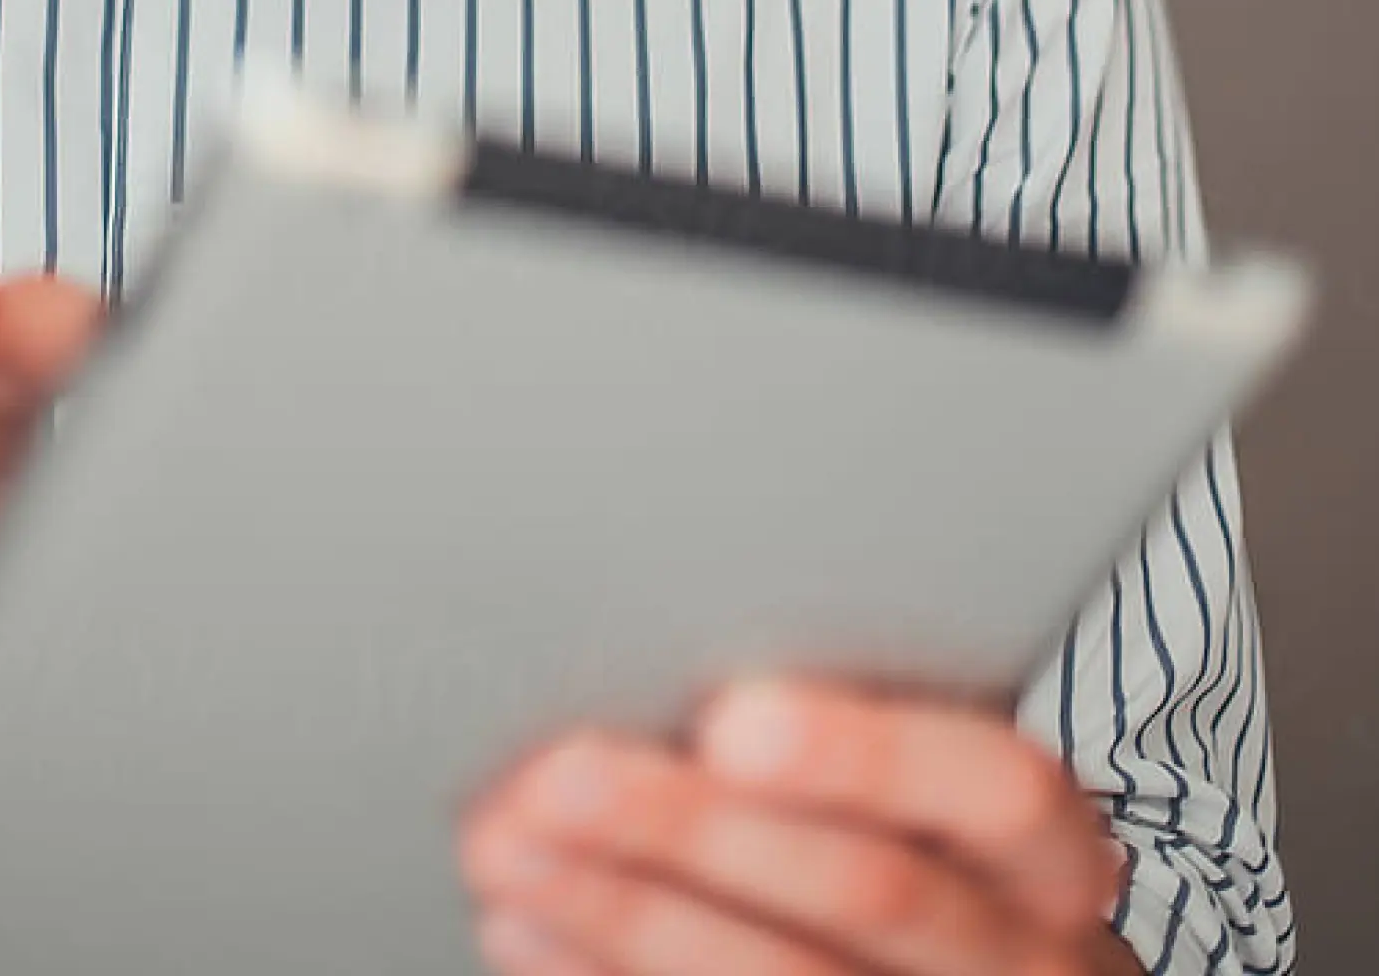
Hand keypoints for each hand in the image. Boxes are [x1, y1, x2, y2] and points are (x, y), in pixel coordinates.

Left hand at [457, 678, 1136, 975]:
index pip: (996, 791)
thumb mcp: (937, 772)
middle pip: (871, 894)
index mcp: (1049, 854)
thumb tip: (676, 612)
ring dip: (620, 913)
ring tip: (504, 845)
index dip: (867, 756)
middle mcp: (1019, 959)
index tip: (731, 717)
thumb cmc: (932, 840)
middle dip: (696, 832)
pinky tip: (530, 930)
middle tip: (560, 775)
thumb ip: (853, 708)